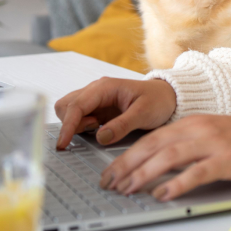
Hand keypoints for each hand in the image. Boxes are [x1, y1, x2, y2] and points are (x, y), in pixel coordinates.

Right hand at [54, 77, 176, 149]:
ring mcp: (95, 100)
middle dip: (72, 123)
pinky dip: (81, 127)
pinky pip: (78, 118)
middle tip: (95, 129)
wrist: (167, 97)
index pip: (76, 105)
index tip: (63, 144)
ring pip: (69, 111)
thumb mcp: (144, 113)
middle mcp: (96, 91)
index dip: (68, 125)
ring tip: (99, 128)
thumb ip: (123, 125)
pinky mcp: (97, 110)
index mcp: (105, 87)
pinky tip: (99, 129)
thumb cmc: (158, 100)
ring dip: (76, 125)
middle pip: (66, 106)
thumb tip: (101, 138)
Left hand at [99, 114, 230, 200]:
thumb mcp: (202, 133)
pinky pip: (197, 172)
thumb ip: (178, 143)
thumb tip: (148, 162)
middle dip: (128, 164)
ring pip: (170, 156)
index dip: (127, 156)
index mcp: (188, 123)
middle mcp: (196, 130)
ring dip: (145, 173)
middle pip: (154, 145)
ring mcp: (211, 144)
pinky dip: (177, 183)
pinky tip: (163, 193)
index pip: (150, 139)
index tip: (110, 172)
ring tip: (129, 188)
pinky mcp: (225, 159)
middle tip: (111, 182)